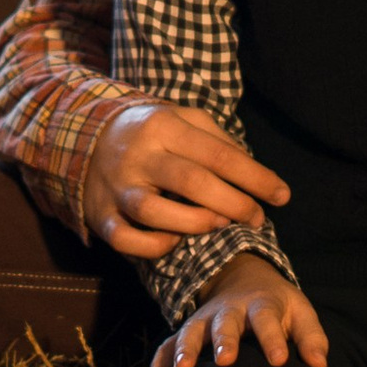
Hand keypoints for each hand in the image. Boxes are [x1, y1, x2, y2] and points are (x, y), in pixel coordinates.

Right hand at [92, 99, 289, 266]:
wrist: (85, 137)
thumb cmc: (152, 132)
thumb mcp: (184, 120)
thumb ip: (220, 141)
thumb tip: (257, 175)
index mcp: (163, 125)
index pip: (217, 154)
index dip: (255, 177)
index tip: (282, 195)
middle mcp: (138, 155)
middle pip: (191, 182)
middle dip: (234, 203)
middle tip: (257, 217)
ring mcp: (116, 186)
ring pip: (155, 211)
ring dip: (196, 223)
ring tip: (221, 224)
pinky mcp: (100, 215)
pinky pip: (126, 239)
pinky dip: (155, 246)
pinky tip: (176, 241)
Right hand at [148, 251, 329, 366]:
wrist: (242, 277)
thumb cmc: (277, 306)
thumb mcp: (300, 312)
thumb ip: (311, 337)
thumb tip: (320, 365)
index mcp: (260, 304)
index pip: (266, 319)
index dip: (273, 338)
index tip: (279, 360)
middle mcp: (228, 311)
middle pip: (225, 323)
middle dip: (224, 340)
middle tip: (225, 360)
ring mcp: (203, 321)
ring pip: (191, 332)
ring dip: (185, 349)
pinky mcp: (185, 333)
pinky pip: (166, 348)